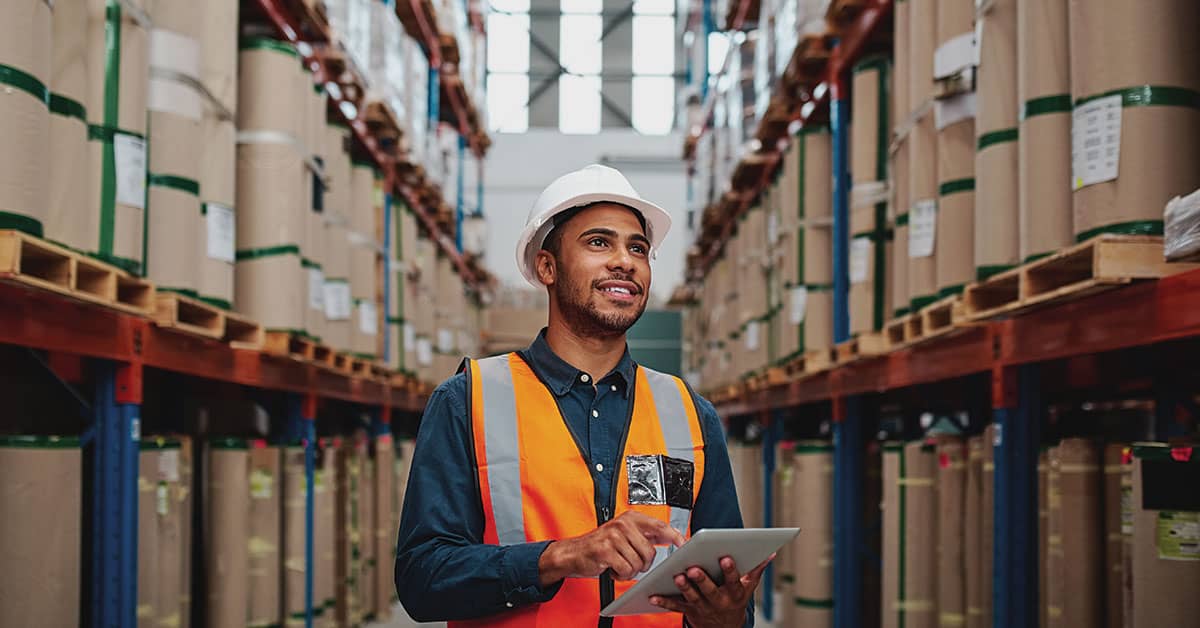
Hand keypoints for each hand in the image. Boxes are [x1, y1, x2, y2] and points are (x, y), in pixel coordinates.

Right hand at [538, 512, 685, 584]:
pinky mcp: (605, 550)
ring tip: (619, 563)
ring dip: (630, 570)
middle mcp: (623, 524)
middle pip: (650, 552)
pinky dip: (620, 575)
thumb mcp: (624, 533)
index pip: (660, 527)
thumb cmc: (601, 545)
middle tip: (630, 562)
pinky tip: (612, 568)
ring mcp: (613, 536)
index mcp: (631, 518)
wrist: (573, 553)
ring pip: (638, 563)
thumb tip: (672, 536)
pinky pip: (626, 570)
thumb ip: (646, 534)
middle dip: (643, 564)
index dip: (675, 536)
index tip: (684, 544)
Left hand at [648, 554, 772, 627]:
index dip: (730, 570)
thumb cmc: (735, 600)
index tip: (726, 557)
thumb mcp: (748, 588)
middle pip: (710, 590)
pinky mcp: (689, 611)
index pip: (733, 580)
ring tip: (677, 576)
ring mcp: (703, 607)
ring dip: (684, 587)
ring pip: (692, 597)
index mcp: (734, 593)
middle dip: (702, 579)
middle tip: (693, 568)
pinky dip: (664, 601)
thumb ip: (756, 569)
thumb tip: (770, 552)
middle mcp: (719, 601)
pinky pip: (675, 606)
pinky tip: (653, 595)